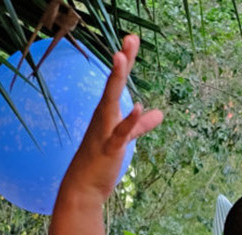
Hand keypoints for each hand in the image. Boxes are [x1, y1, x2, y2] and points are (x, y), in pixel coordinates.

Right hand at [60, 35, 164, 201]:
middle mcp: (103, 116)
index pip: (118, 81)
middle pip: (114, 83)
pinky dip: (129, 120)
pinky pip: (119, 132)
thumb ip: (140, 125)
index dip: (126, 60)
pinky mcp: (109, 148)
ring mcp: (104, 131)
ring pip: (110, 100)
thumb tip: (159, 114)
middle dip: (123, 60)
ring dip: (115, 79)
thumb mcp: (123, 139)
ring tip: (120, 57)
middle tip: (131, 37)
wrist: (82, 188)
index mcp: (107, 112)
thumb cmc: (99, 161)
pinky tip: (138, 106)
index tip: (132, 39)